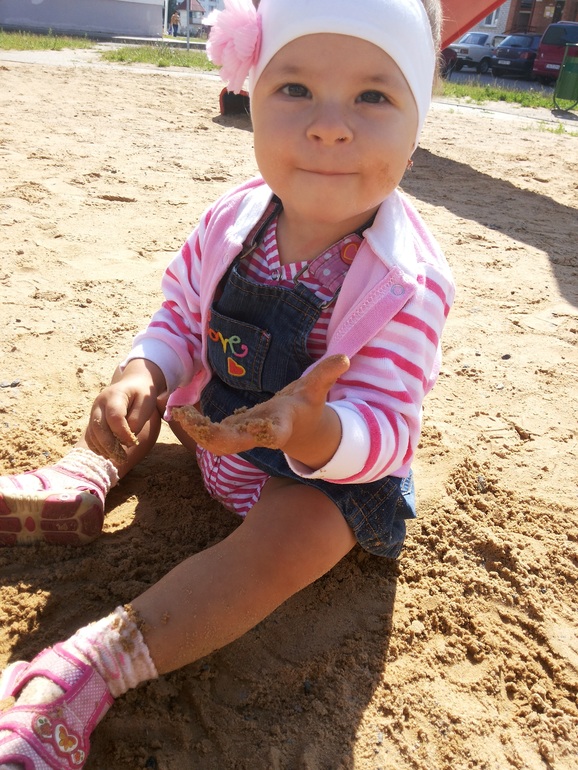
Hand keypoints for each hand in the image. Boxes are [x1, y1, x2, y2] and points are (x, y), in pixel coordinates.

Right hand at [85, 360, 165, 463]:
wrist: (132, 383)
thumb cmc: (142, 394)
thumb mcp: (146, 402)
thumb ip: (137, 419)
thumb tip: (127, 438)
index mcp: (114, 395)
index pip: (114, 417)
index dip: (123, 433)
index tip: (133, 442)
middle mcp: (99, 403)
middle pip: (99, 426)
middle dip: (110, 445)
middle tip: (122, 458)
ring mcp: (94, 411)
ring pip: (92, 433)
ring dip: (103, 448)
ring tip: (118, 458)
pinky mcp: (92, 419)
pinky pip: (90, 435)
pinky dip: (97, 446)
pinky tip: (108, 454)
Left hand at [172, 354, 349, 467]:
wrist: (301, 431)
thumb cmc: (307, 406)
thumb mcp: (316, 389)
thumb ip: (326, 374)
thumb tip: (345, 358)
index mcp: (279, 426)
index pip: (269, 432)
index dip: (259, 431)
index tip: (250, 426)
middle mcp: (258, 435)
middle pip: (234, 442)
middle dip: (212, 436)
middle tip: (190, 420)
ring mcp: (244, 436)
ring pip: (217, 441)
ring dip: (196, 431)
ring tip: (178, 412)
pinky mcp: (233, 432)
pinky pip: (210, 433)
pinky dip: (194, 426)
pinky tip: (178, 411)